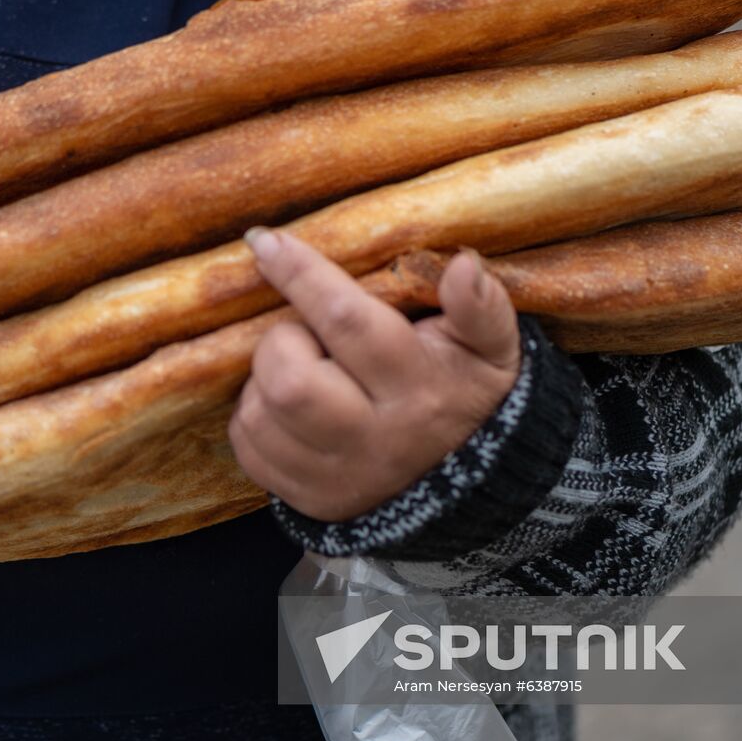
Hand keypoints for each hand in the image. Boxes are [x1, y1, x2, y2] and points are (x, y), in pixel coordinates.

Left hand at [229, 230, 520, 522]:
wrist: (469, 487)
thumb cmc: (467, 394)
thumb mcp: (493, 350)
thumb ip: (482, 307)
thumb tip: (462, 266)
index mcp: (420, 389)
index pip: (348, 322)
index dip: (301, 275)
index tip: (266, 240)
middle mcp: (375, 439)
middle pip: (290, 381)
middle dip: (280, 340)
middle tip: (302, 333)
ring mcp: (337, 476)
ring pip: (261, 415)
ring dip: (263, 378)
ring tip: (299, 367)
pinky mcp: (309, 499)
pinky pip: (248, 448)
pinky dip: (254, 415)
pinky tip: (284, 405)